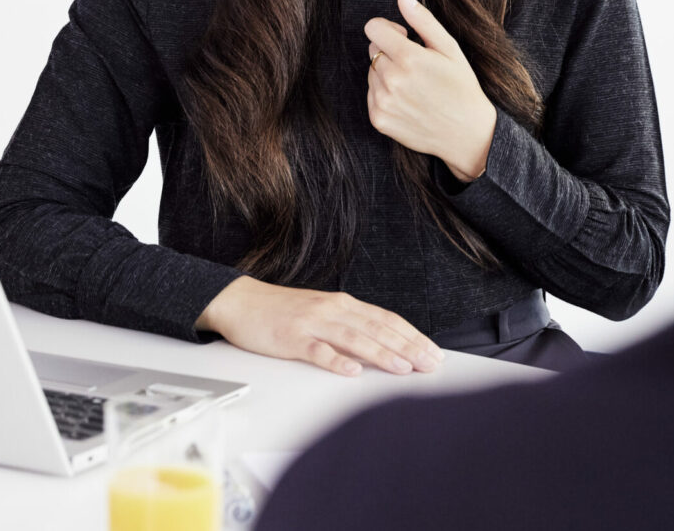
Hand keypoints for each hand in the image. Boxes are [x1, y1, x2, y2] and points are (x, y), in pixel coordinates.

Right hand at [195, 276, 443, 376]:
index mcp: (341, 303)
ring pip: (353, 338)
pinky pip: (317, 351)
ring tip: (403, 368)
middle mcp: (331, 310)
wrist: (240, 301)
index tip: (433, 352)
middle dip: (407, 347)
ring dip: (381, 353)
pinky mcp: (291, 338)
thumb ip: (350, 325)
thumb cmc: (281, 311)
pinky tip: (352, 371)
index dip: (412, 335)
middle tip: (429, 364)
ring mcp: (311, 323)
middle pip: (376, 328)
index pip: (386, 319)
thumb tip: (384, 344)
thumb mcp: (321, 312)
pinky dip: (336, 361)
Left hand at [365, 0, 497, 181]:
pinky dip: (384, 95)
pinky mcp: (378, 119)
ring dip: (386, 74)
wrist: (468, 134)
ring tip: (414, 86)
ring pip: (371, 73)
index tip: (404, 37)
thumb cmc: (462, 87)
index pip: (373, 28)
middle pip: (372, 50)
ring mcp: (382, 101)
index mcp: (408, 58)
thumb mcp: (449, 49)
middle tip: (416, 66)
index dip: (388, 29)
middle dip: (389, 52)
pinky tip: (408, 101)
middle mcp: (391, 79)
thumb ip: (422, 20)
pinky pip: (371, 95)